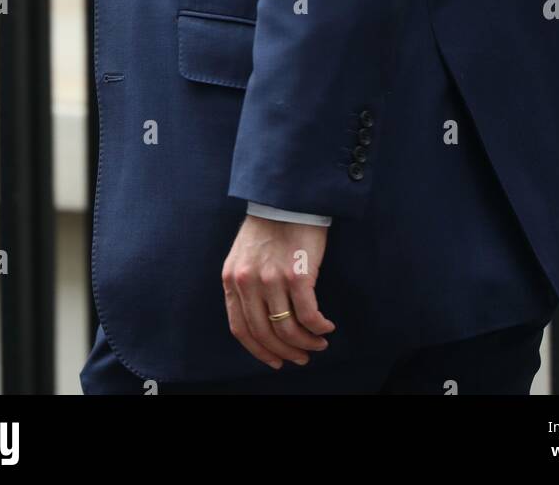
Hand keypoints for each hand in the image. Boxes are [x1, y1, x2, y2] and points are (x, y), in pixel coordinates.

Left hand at [221, 214, 335, 368]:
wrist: (287, 196)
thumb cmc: (270, 224)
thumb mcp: (244, 255)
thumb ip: (245, 284)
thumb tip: (262, 319)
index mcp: (232, 279)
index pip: (241, 329)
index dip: (259, 351)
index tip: (275, 361)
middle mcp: (248, 283)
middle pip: (265, 334)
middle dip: (285, 352)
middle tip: (301, 358)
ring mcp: (272, 280)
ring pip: (288, 330)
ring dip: (305, 343)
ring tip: (318, 344)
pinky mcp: (297, 275)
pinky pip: (308, 315)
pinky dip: (318, 328)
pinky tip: (326, 327)